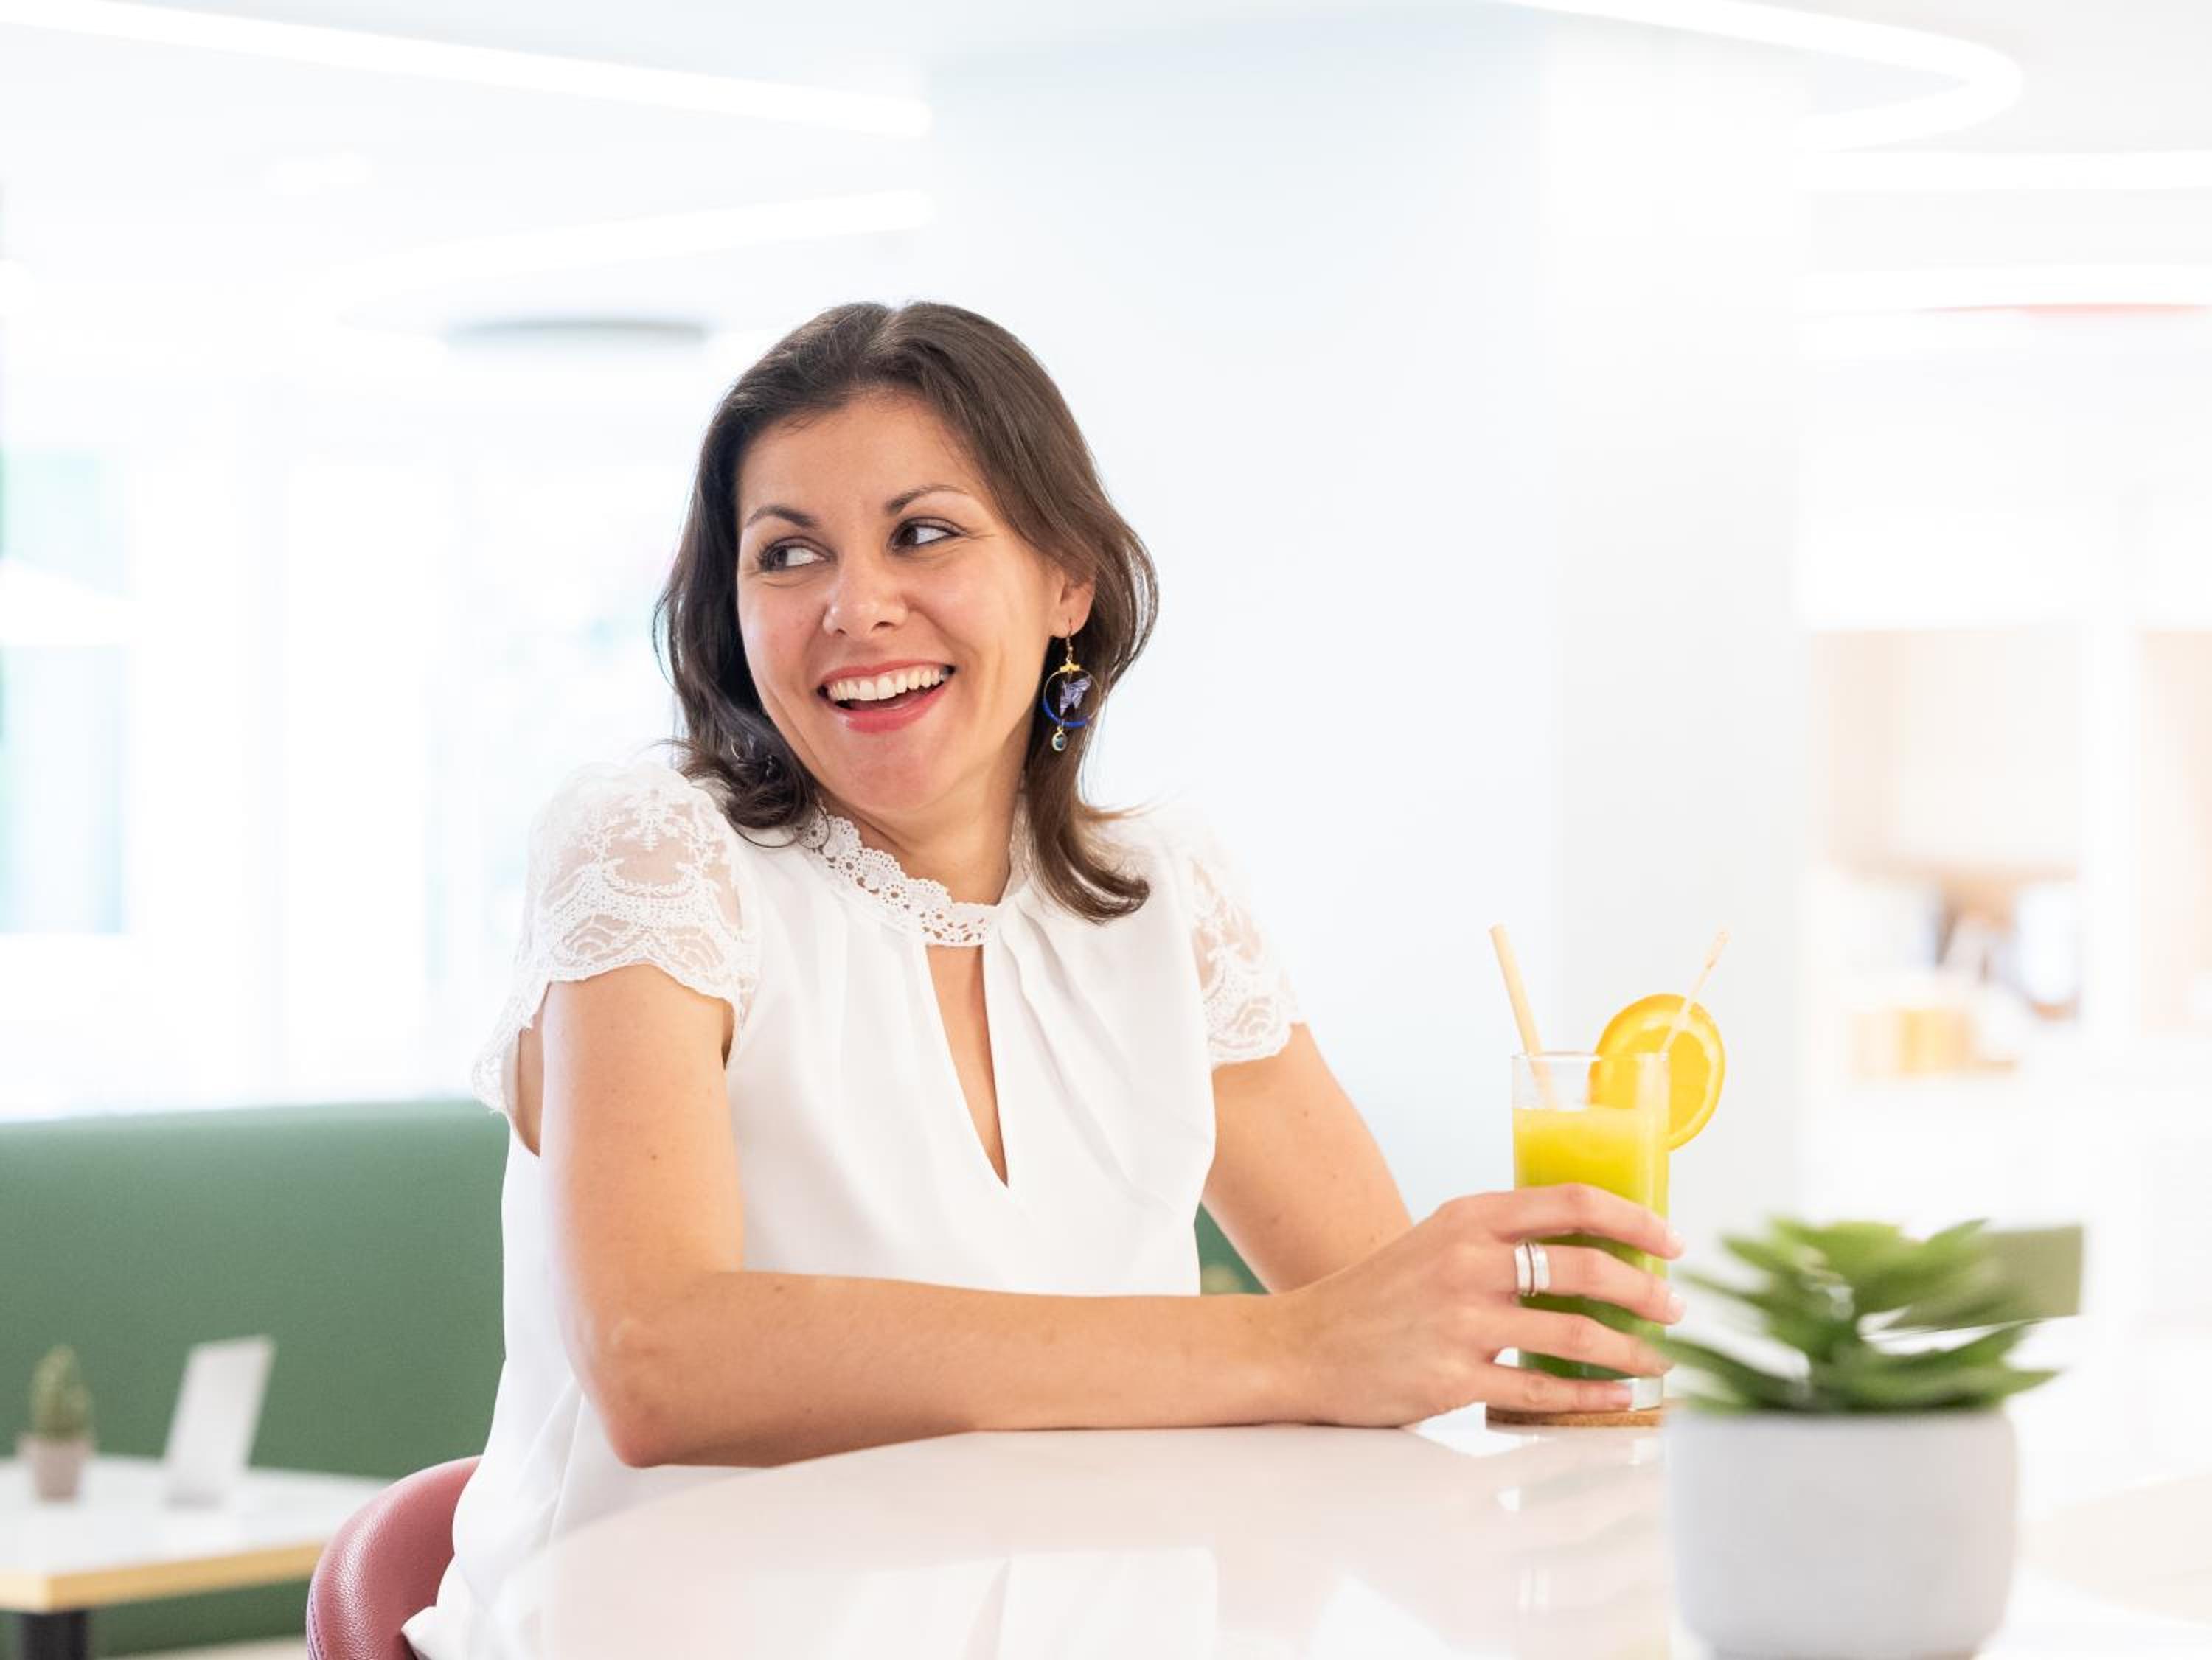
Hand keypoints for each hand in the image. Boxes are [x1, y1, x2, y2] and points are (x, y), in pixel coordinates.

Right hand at [1269, 1185, 1685, 1424]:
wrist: (1304, 1345)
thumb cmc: (1379, 1295)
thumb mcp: (1437, 1241)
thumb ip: (1501, 1239)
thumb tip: (1588, 1249)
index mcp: (1469, 1217)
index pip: (1572, 1203)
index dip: (1636, 1220)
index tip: (1673, 1242)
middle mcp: (1467, 1261)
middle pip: (1586, 1268)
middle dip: (1647, 1291)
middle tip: (1676, 1308)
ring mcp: (1460, 1322)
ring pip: (1575, 1333)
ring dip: (1632, 1348)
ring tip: (1658, 1358)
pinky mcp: (1452, 1379)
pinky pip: (1543, 1389)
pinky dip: (1593, 1395)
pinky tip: (1618, 1397)